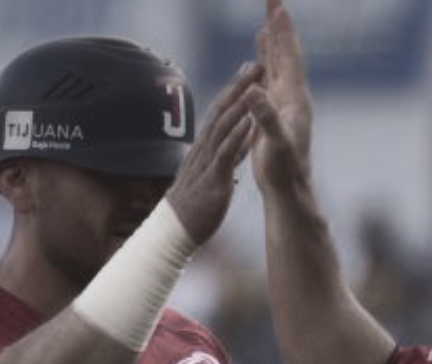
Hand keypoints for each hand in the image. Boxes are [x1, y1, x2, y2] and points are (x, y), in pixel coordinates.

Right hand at [164, 62, 261, 243]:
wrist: (176, 232)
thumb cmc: (195, 206)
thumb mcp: (212, 175)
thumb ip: (225, 157)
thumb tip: (237, 145)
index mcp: (205, 148)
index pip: (220, 114)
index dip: (235, 92)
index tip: (249, 72)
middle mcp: (204, 149)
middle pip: (221, 111)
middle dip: (239, 87)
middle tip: (255, 64)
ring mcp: (207, 163)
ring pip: (223, 127)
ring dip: (240, 104)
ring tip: (254, 84)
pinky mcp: (213, 179)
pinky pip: (225, 154)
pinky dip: (237, 136)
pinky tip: (249, 122)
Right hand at [245, 0, 315, 189]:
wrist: (289, 190)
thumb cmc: (284, 170)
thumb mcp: (275, 143)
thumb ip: (266, 117)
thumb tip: (256, 91)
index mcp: (294, 100)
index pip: (288, 57)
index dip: (282, 31)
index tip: (277, 5)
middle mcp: (293, 97)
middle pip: (286, 54)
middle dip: (279, 26)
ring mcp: (287, 105)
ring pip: (280, 66)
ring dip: (274, 42)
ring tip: (268, 22)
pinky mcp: (278, 115)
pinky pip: (272, 81)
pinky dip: (267, 65)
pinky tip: (261, 62)